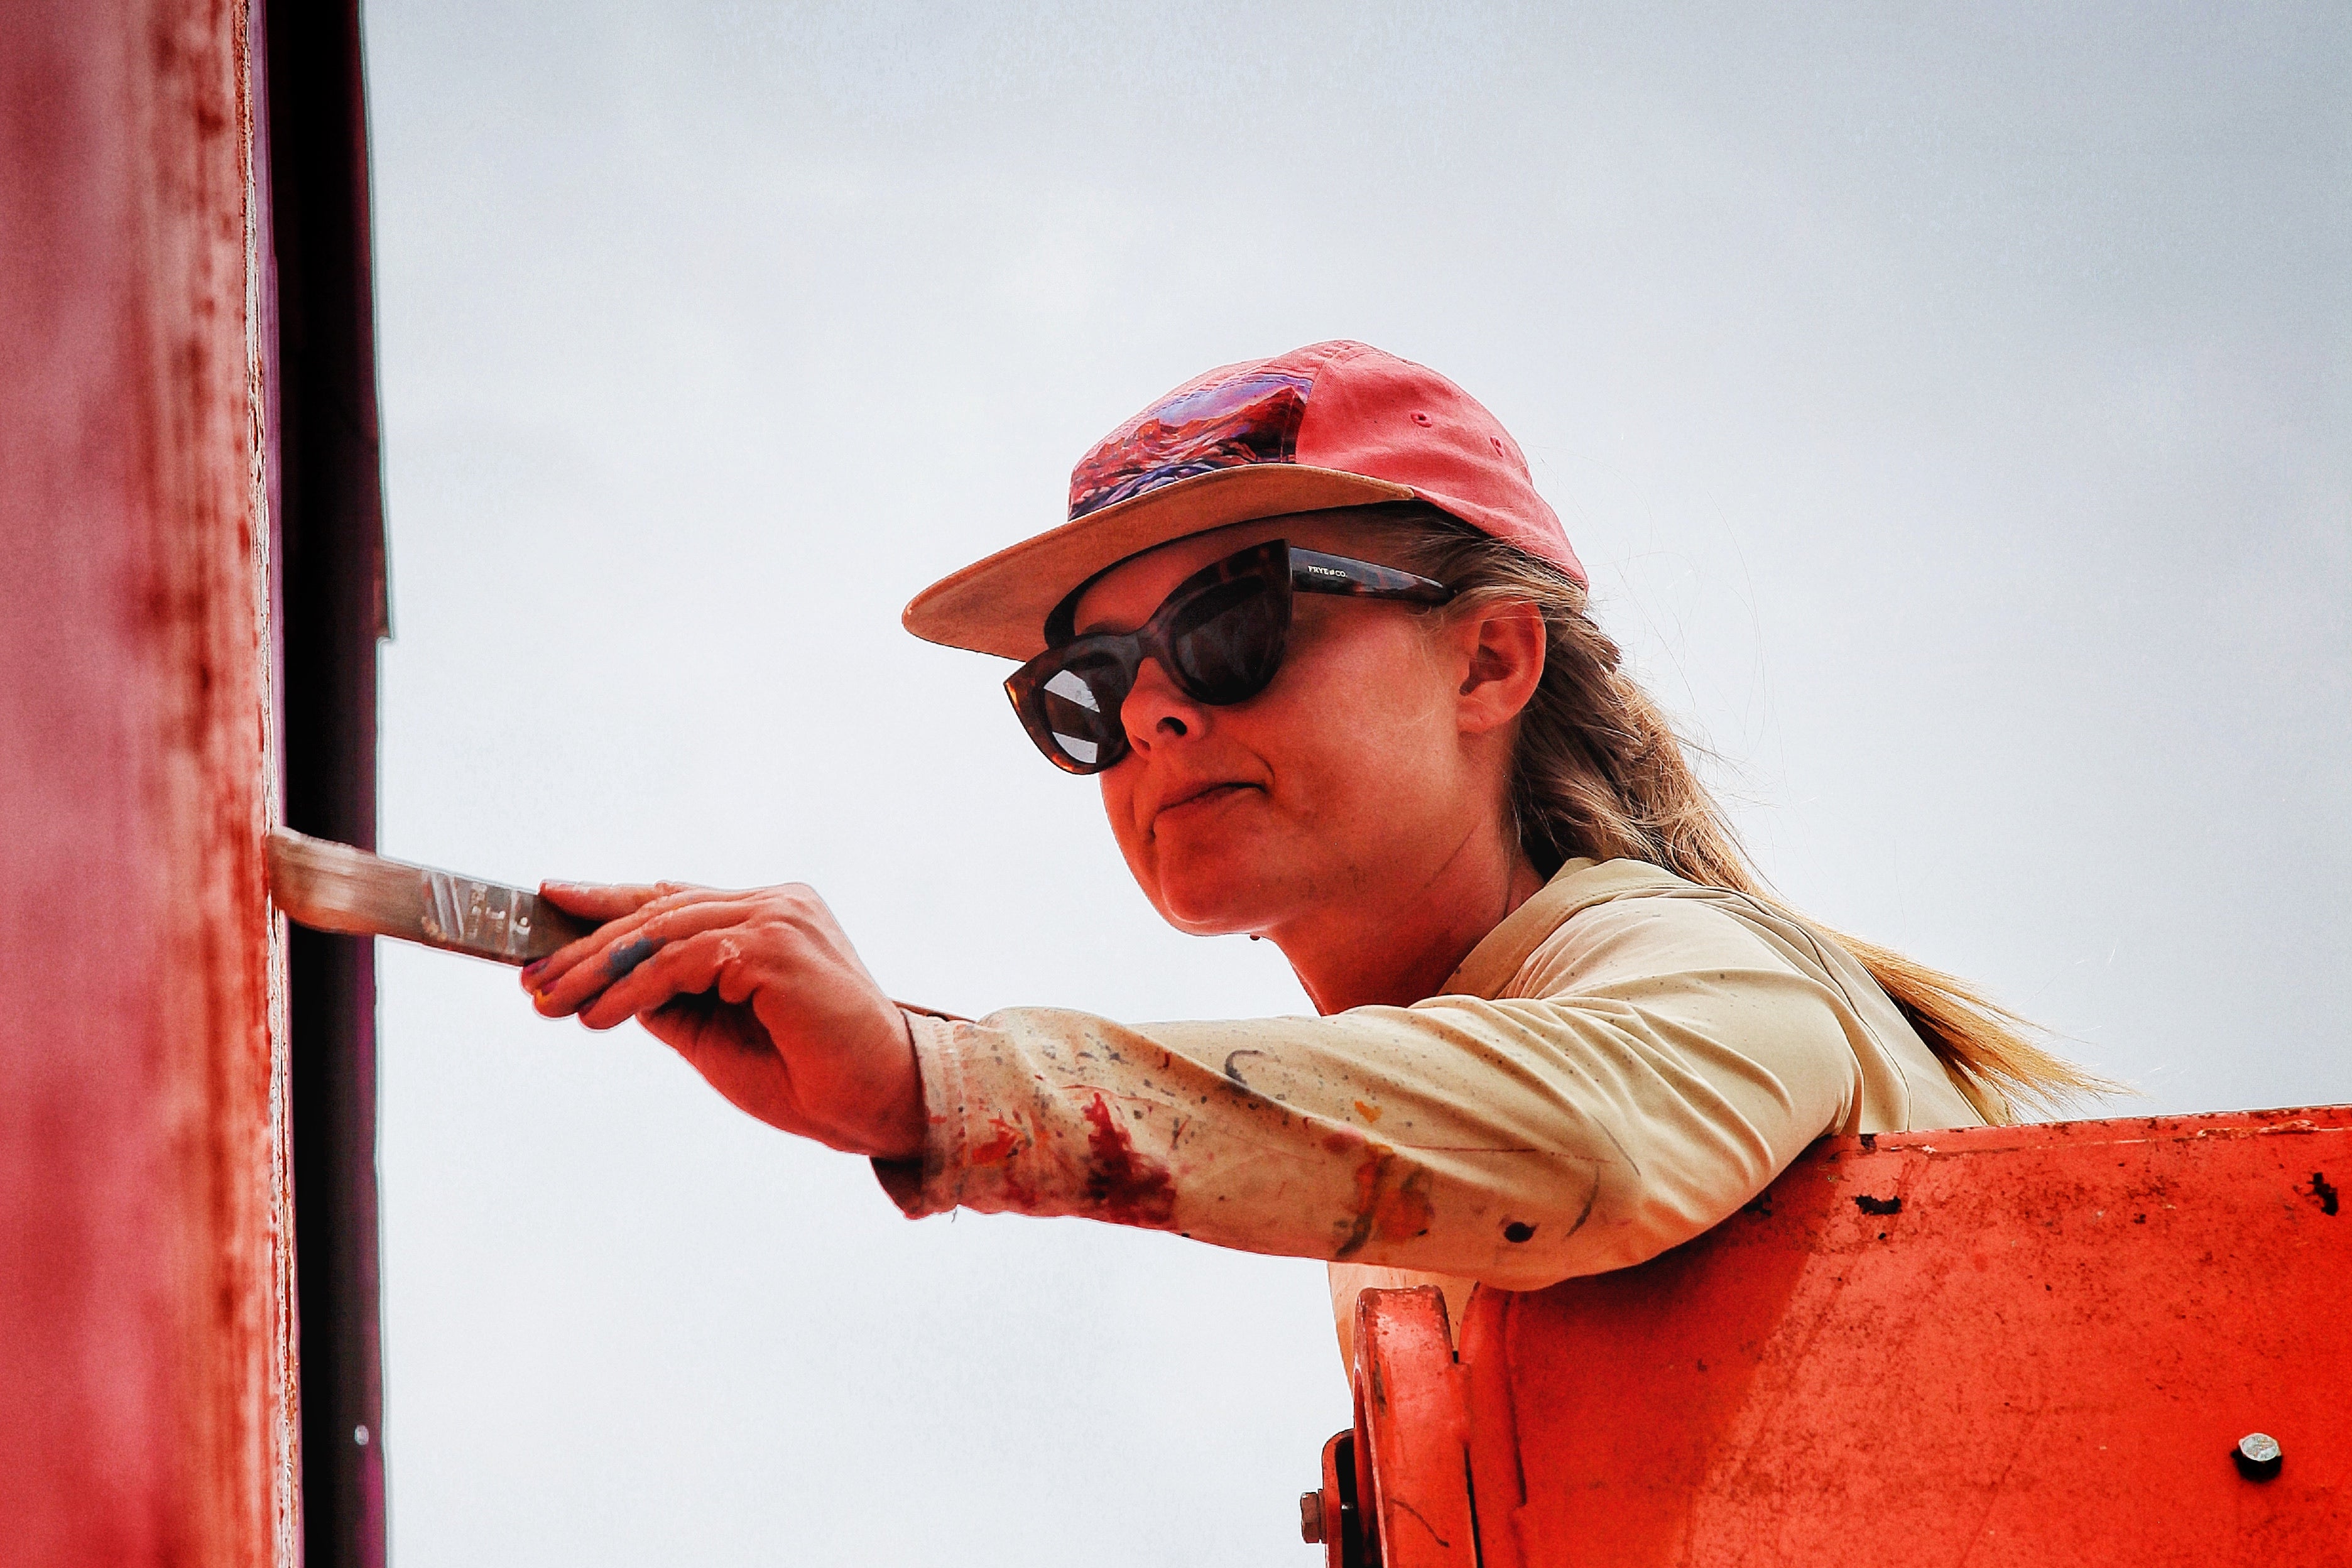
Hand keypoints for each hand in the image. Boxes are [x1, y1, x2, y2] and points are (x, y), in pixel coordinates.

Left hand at [521, 880, 924, 1160]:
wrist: (881, 1105)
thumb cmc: (811, 1079)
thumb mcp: (719, 1037)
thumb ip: (673, 1003)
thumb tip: (607, 986)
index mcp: (773, 916)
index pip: (676, 900)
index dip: (610, 902)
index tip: (550, 904)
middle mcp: (779, 903)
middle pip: (661, 911)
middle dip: (588, 947)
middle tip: (533, 980)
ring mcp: (781, 918)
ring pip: (666, 931)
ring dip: (599, 970)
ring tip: (551, 1005)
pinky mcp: (777, 946)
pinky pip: (685, 960)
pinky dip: (633, 988)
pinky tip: (598, 1017)